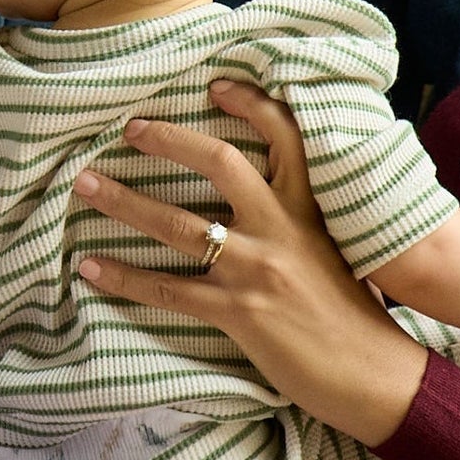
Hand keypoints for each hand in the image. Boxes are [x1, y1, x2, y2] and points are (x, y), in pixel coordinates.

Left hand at [66, 79, 428, 445]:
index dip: (250, 103)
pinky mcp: (238, 311)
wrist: (375, 374)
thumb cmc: (357, 317)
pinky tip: (92, 268)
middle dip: (169, 139)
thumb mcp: (341, 250)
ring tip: (84, 185)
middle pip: (220, 162)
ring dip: (124, 202)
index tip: (216, 86)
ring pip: (177, 224)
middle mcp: (282, 228)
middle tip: (129, 128)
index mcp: (312, 208)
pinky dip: (125, 277)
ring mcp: (257, 269)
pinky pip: (168, 289)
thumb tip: (272, 203)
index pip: (286, 135)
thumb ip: (305, 221)